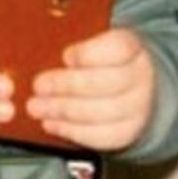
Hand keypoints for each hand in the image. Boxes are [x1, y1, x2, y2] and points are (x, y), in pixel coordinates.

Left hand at [26, 27, 155, 151]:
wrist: (132, 88)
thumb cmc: (102, 61)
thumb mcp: (95, 42)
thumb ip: (74, 42)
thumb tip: (42, 45)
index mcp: (133, 48)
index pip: (119, 48)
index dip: (90, 54)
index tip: (66, 56)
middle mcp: (141, 78)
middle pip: (106, 83)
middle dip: (67, 85)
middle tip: (38, 86)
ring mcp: (138, 108)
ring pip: (101, 112)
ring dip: (63, 110)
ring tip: (36, 107)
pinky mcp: (128, 132)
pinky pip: (100, 136)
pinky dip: (71, 131)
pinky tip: (50, 123)